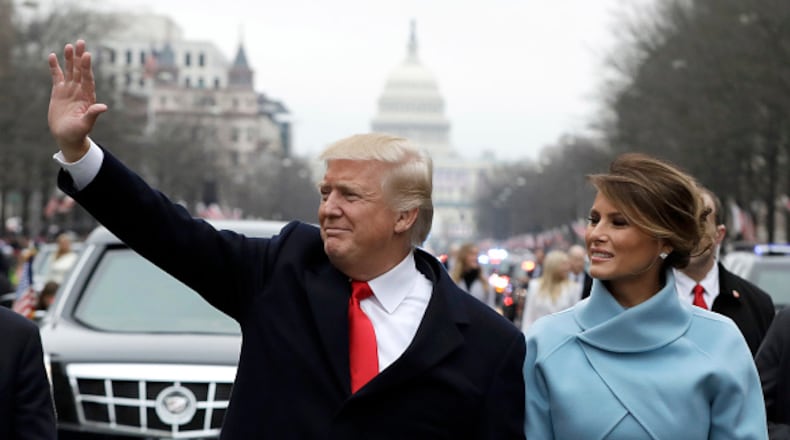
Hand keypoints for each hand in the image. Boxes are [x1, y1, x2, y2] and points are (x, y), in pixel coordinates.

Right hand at [48, 40, 107, 161]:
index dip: (86, 67)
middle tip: (81, 42)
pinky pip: (57, 76)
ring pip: (69, 71)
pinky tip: (53, 56)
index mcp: (88, 97)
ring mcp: (69, 90)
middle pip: (80, 71)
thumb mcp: (85, 124)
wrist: (67, 136)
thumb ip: (93, 114)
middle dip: (80, 57)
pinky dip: (55, 67)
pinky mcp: (59, 91)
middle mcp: (80, 90)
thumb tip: (103, 107)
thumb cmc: (78, 133)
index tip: (87, 55)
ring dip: (69, 59)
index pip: (87, 78)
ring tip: (69, 45)